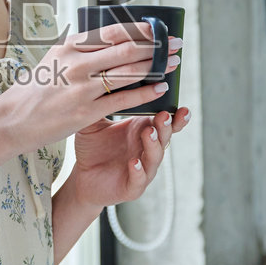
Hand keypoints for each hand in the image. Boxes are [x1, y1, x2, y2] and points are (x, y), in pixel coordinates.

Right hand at [0, 20, 176, 156]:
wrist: (11, 121)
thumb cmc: (35, 90)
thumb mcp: (54, 60)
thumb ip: (81, 51)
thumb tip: (113, 40)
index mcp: (69, 46)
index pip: (114, 31)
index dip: (142, 29)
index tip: (159, 29)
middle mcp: (77, 63)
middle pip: (128, 49)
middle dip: (157, 46)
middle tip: (176, 44)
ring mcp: (82, 87)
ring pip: (130, 72)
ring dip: (158, 67)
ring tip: (173, 64)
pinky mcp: (86, 111)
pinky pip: (125, 99)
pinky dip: (146, 92)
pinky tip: (160, 89)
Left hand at [69, 105, 191, 211]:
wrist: (83, 177)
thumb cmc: (93, 147)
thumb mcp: (94, 122)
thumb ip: (102, 103)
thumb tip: (101, 77)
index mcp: (143, 130)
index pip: (166, 122)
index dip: (177, 116)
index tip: (182, 107)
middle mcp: (147, 149)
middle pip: (163, 136)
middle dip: (166, 126)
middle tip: (164, 115)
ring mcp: (143, 169)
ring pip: (154, 157)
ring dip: (153, 145)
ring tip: (148, 132)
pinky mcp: (132, 187)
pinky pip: (139, 179)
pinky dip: (139, 171)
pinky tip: (134, 163)